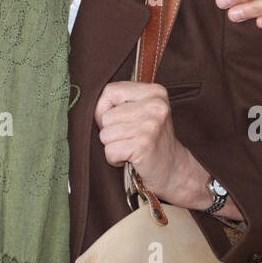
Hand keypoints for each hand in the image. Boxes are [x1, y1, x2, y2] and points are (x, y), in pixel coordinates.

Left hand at [94, 81, 196, 202]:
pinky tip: (131, 159)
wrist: (175, 171)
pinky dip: (115, 159)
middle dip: (110, 131)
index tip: (116, 122)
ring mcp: (151, 125)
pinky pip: (110, 151)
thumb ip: (119, 102)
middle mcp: (155, 105)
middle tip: (130, 139)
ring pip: (105, 134)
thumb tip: (87, 104)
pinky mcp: (144, 145)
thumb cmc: (151, 141)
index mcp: (155, 92)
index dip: (104, 109)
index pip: (110, 91)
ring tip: (131, 149)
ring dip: (113, 146)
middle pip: (106, 116)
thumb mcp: (142, 112)